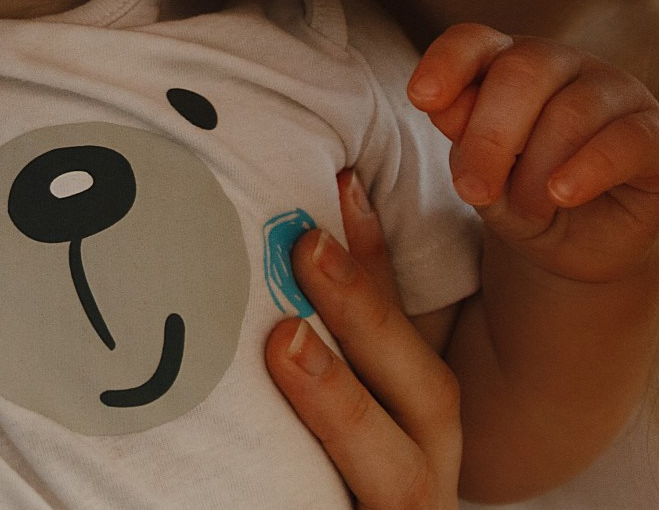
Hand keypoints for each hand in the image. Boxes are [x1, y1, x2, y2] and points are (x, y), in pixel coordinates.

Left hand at [265, 171, 460, 508]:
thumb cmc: (321, 479)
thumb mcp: (324, 396)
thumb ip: (311, 328)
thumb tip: (278, 217)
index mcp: (417, 422)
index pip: (405, 330)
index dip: (377, 259)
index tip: (336, 180)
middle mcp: (424, 474)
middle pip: (423, 397)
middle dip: (367, 316)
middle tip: (303, 247)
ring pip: (394, 476)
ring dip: (340, 403)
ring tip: (285, 343)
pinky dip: (291, 493)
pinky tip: (234, 469)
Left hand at [408, 25, 658, 283]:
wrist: (576, 246)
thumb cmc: (518, 196)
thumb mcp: (480, 176)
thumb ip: (463, 138)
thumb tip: (442, 105)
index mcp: (505, 61)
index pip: (474, 41)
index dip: (447, 63)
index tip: (422, 100)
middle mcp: (561, 63)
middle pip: (522, 72)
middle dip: (490, 135)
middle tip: (472, 191)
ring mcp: (615, 91)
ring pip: (571, 109)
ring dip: (537, 168)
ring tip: (526, 209)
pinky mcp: (658, 133)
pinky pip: (626, 139)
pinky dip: (589, 168)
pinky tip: (563, 194)